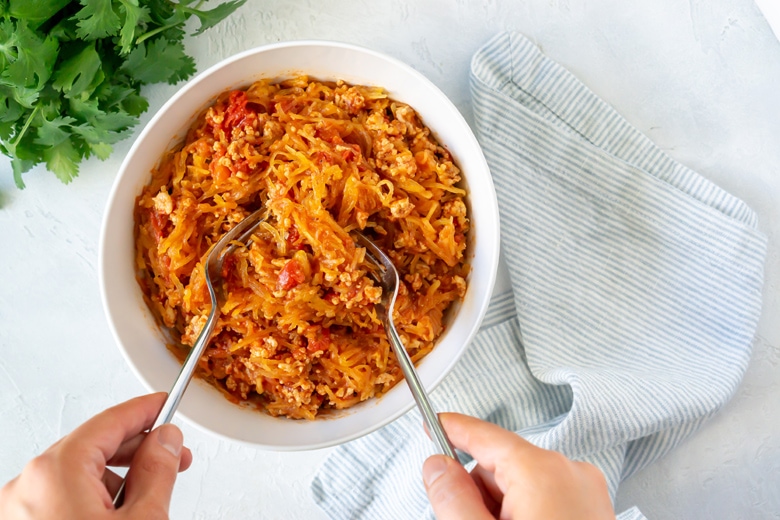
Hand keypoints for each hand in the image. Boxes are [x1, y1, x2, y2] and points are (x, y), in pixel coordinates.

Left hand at [0, 393, 191, 519]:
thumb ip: (157, 471)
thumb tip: (164, 439)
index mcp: (55, 472)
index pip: (109, 422)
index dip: (146, 410)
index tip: (166, 404)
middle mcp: (27, 486)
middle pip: (92, 446)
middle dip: (137, 448)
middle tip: (172, 452)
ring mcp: (20, 510)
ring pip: (78, 474)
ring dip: (117, 477)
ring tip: (149, 495)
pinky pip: (61, 497)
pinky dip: (93, 498)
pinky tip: (121, 513)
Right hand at [422, 413, 613, 518]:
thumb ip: (453, 499)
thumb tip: (437, 467)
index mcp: (544, 472)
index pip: (484, 435)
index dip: (451, 429)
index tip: (432, 422)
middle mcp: (572, 473)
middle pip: (501, 464)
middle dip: (477, 491)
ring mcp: (588, 494)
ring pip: (522, 483)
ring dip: (500, 508)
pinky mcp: (594, 513)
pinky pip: (545, 499)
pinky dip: (523, 514)